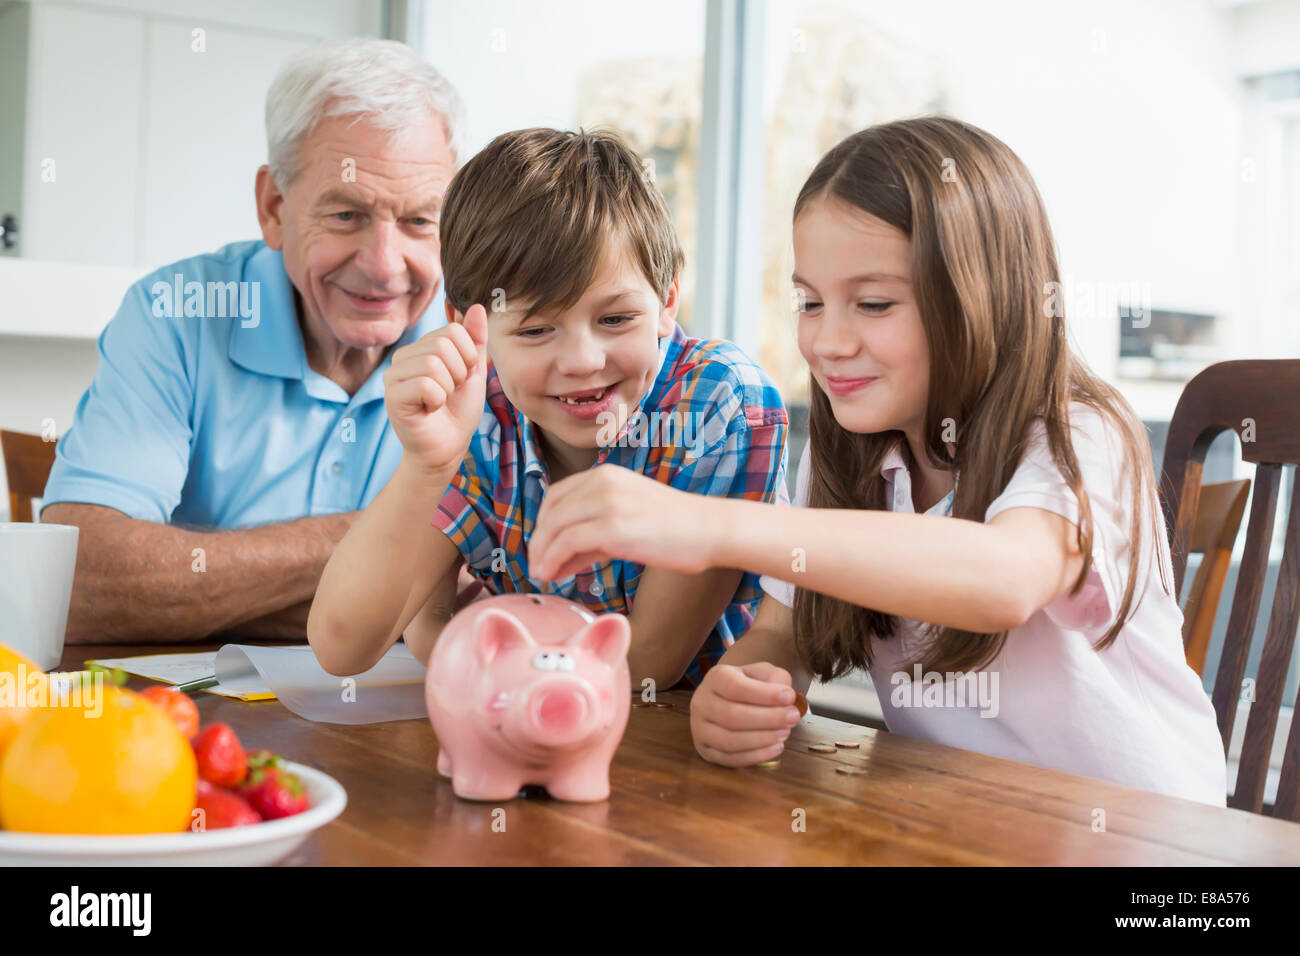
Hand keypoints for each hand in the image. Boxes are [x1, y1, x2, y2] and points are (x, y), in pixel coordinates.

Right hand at [383, 305, 488, 473]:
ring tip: (439, 401)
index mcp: (421, 347)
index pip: (453, 330)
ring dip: (448, 388)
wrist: (449, 446)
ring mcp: (393, 376)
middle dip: (459, 373)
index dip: (468, 356)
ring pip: (433, 363)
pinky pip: (425, 384)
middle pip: (442, 345)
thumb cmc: (458, 410)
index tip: (461, 377)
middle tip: (450, 392)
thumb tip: (477, 307)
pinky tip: (429, 409)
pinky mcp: (392, 396)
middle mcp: (403, 357)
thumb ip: (476, 340)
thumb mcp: (474, 371)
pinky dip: (437, 400)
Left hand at [528, 465, 720, 580]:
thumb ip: (594, 532)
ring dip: (541, 554)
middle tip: (536, 566)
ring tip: (540, 575)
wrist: (711, 529)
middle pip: (551, 511)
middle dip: (538, 541)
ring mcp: (607, 503)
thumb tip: (558, 558)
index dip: (543, 523)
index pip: (556, 495)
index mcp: (606, 475)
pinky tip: (551, 576)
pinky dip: (552, 561)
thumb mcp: (629, 518)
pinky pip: (568, 543)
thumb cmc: (677, 529)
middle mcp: (602, 482)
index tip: (541, 547)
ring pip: (555, 527)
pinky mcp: (612, 527)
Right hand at [689, 662, 800, 766]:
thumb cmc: (751, 687)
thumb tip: (785, 698)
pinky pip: (729, 759)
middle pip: (731, 716)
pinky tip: (776, 747)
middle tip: (793, 717)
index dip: (764, 695)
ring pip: (729, 740)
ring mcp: (699, 729)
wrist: (729, 701)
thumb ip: (776, 679)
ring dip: (762, 739)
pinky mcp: (705, 750)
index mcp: (715, 678)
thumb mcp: (764, 674)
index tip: (789, 697)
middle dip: (768, 719)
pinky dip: (756, 756)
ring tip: (785, 733)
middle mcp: (701, 702)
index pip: (735, 687)